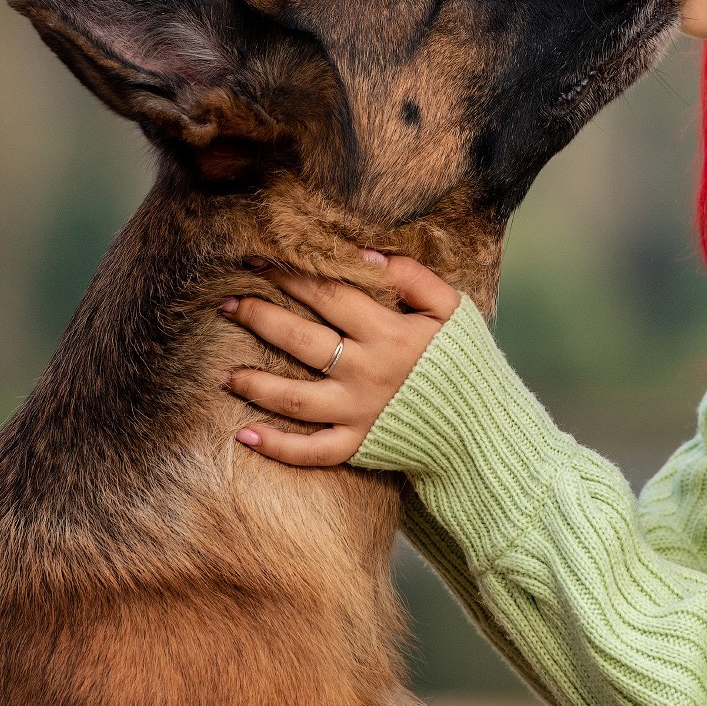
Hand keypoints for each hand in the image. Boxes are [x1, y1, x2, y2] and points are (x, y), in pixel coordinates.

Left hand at [220, 248, 461, 465]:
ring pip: (295, 399)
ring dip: (255, 384)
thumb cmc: (465, 361)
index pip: (329, 296)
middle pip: (301, 341)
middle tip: (227, 304)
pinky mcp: (358, 446)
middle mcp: (366, 372)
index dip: (292, 275)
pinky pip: (311, 451)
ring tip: (224, 373)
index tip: (259, 261)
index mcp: (388, 333)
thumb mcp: (453, 309)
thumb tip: (366, 254)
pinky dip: (277, 447)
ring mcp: (358, 413)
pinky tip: (243, 435)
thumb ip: (414, 277)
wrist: (482, 427)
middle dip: (259, 318)